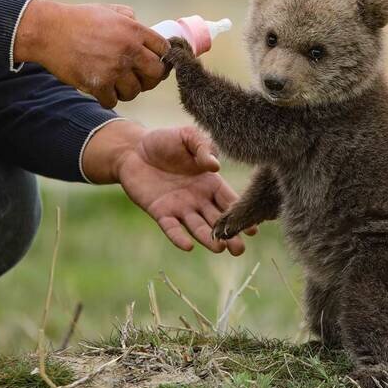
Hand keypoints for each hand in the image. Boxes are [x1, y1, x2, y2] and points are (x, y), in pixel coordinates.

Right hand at [14, 0, 168, 107]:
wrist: (48, 31)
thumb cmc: (78, 19)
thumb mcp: (108, 10)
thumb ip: (129, 18)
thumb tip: (142, 25)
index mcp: (134, 30)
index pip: (164, 50)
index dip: (161, 58)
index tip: (154, 63)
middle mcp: (129, 50)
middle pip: (156, 74)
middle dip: (150, 78)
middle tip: (139, 78)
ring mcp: (114, 68)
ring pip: (135, 91)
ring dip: (127, 90)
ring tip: (117, 84)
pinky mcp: (98, 84)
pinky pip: (113, 101)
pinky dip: (108, 99)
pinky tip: (103, 91)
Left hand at [82, 120, 253, 254]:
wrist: (133, 148)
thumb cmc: (165, 141)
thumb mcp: (188, 137)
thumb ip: (203, 148)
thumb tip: (215, 166)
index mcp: (210, 182)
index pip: (230, 201)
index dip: (241, 212)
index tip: (254, 227)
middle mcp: (198, 199)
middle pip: (218, 220)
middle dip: (230, 234)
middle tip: (239, 249)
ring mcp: (180, 207)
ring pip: (198, 227)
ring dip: (209, 239)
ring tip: (220, 248)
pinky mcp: (160, 212)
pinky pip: (171, 228)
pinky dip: (179, 237)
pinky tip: (188, 246)